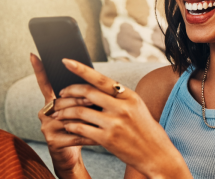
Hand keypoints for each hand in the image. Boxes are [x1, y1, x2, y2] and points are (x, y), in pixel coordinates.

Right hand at [31, 53, 93, 178]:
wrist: (76, 151)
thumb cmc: (83, 124)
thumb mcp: (84, 107)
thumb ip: (87, 93)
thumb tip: (98, 77)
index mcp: (53, 100)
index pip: (45, 82)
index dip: (39, 69)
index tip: (34, 54)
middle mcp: (46, 111)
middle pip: (63, 99)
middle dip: (82, 99)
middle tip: (96, 101)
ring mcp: (47, 126)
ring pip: (69, 115)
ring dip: (87, 116)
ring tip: (102, 117)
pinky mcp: (53, 141)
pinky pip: (75, 133)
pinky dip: (90, 134)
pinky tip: (100, 136)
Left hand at [55, 58, 191, 178]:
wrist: (155, 153)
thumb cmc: (144, 128)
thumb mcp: (136, 106)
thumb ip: (119, 97)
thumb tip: (97, 86)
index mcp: (129, 96)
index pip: (101, 79)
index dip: (82, 69)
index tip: (67, 61)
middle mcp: (122, 107)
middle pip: (87, 93)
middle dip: (69, 91)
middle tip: (60, 94)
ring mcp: (114, 123)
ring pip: (80, 111)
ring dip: (65, 111)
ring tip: (59, 113)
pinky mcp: (107, 139)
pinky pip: (81, 129)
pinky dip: (70, 126)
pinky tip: (68, 125)